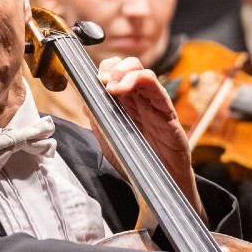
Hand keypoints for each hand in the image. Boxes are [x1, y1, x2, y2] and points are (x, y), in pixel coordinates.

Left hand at [94, 56, 205, 220]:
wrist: (160, 184)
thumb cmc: (138, 164)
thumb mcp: (110, 144)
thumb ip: (99, 124)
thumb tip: (85, 102)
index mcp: (126, 105)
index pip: (115, 75)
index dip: (104, 70)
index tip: (93, 80)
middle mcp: (140, 100)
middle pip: (129, 66)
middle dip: (112, 67)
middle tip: (102, 82)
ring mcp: (154, 104)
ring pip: (142, 71)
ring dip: (124, 72)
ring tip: (111, 87)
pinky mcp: (166, 112)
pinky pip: (157, 87)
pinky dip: (140, 79)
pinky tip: (123, 89)